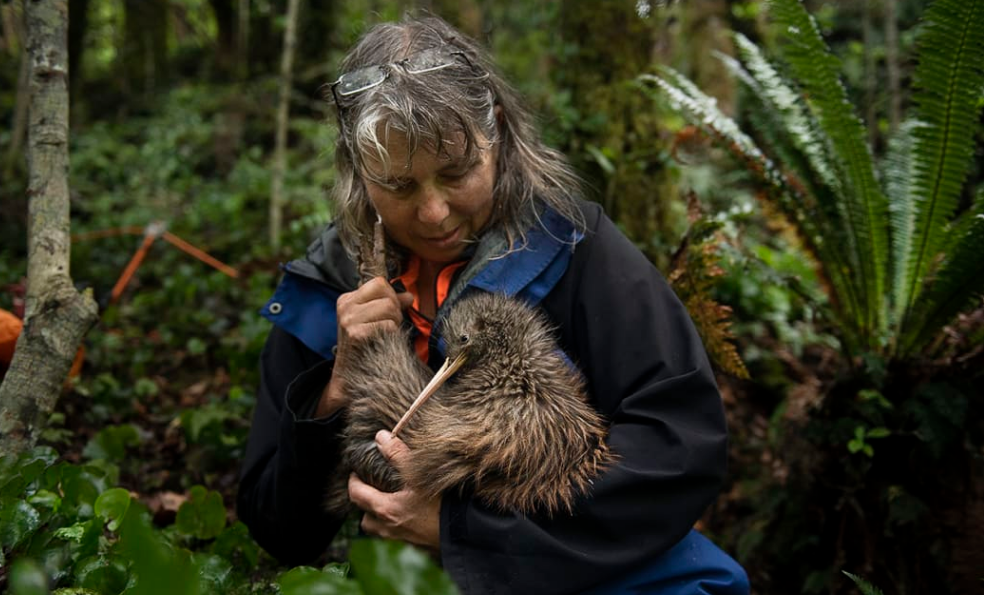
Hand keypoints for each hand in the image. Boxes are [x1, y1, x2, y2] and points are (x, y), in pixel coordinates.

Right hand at [316, 278, 413, 416]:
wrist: (348, 376)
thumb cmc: (365, 345)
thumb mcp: (374, 319)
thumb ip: (391, 304)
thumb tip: (409, 296)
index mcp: (347, 299)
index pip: (379, 283)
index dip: (391, 296)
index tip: (388, 313)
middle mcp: (345, 306)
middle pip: (387, 295)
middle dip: (395, 311)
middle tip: (388, 326)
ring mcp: (348, 319)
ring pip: (389, 308)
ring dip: (394, 323)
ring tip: (385, 334)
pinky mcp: (355, 334)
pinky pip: (388, 325)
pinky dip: (391, 335)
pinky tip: (381, 343)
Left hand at [348, 430, 440, 550]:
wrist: (466, 534)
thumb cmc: (442, 506)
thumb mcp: (418, 475)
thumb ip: (397, 454)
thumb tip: (380, 437)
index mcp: (385, 510)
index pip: (356, 495)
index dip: (353, 481)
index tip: (356, 471)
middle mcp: (388, 528)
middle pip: (364, 517)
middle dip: (364, 502)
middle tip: (371, 488)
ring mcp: (401, 541)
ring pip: (379, 530)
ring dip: (378, 518)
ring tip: (388, 502)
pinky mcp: (415, 547)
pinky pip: (395, 538)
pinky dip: (395, 527)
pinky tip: (408, 516)